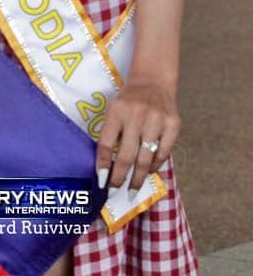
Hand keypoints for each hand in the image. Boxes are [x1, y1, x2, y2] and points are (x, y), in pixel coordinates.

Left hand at [95, 79, 179, 194]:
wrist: (153, 83)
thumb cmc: (128, 102)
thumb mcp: (113, 111)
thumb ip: (110, 134)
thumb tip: (106, 168)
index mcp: (116, 112)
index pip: (105, 144)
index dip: (103, 165)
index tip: (102, 182)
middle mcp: (136, 116)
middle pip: (126, 156)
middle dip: (120, 178)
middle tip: (115, 192)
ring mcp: (156, 120)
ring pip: (145, 158)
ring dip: (138, 177)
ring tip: (133, 189)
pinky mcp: (173, 124)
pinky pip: (163, 153)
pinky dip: (155, 165)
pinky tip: (149, 172)